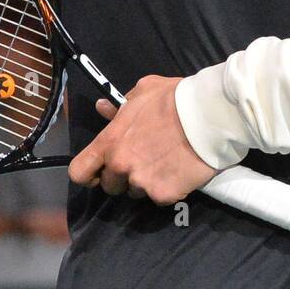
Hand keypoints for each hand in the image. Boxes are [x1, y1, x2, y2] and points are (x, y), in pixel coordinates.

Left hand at [68, 75, 216, 204]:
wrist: (210, 114)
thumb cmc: (175, 98)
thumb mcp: (143, 91)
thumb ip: (120, 106)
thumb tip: (103, 108)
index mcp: (110, 142)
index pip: (79, 172)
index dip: (89, 174)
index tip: (101, 171)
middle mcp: (121, 165)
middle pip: (111, 186)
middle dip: (124, 177)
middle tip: (144, 161)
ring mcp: (142, 182)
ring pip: (137, 192)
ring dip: (147, 182)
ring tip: (166, 163)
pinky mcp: (165, 194)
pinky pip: (161, 197)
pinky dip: (169, 188)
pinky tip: (180, 171)